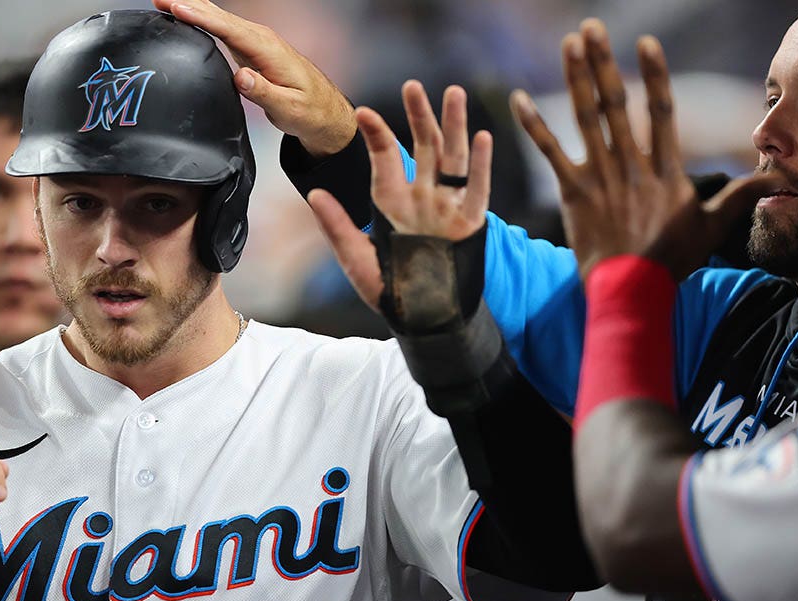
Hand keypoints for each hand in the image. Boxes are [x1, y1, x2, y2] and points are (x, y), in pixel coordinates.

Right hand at [154, 0, 355, 156]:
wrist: (323, 110)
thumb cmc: (308, 111)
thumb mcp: (288, 108)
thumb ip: (264, 93)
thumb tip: (241, 77)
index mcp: (267, 49)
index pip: (229, 29)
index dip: (201, 18)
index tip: (177, 9)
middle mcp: (260, 39)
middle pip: (219, 16)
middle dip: (189, 4)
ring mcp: (255, 41)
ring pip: (219, 18)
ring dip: (192, 8)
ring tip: (163, 2)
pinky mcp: (250, 47)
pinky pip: (222, 27)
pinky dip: (202, 18)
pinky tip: (187, 16)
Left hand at [307, 81, 492, 310]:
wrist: (423, 318)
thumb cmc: (388, 289)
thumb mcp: (356, 259)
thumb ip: (338, 227)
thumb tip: (315, 194)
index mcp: (391, 201)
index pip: (384, 158)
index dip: (376, 135)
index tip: (364, 112)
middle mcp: (421, 197)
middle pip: (423, 147)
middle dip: (418, 116)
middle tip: (411, 86)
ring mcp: (447, 207)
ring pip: (453, 157)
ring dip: (454, 126)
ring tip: (453, 93)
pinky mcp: (470, 223)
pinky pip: (477, 190)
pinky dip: (480, 165)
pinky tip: (483, 138)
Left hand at [510, 20, 775, 281]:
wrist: (630, 291)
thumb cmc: (671, 261)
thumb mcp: (712, 227)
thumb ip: (738, 197)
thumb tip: (772, 179)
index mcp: (664, 170)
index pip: (660, 111)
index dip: (653, 75)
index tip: (644, 43)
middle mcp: (631, 166)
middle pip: (616, 104)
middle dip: (603, 63)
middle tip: (592, 28)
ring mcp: (600, 177)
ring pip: (586, 118)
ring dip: (576, 78)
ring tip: (569, 44)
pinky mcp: (573, 193)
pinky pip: (551, 153)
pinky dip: (534, 126)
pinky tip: (518, 99)